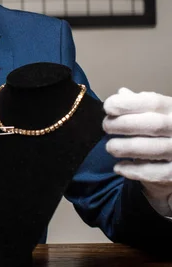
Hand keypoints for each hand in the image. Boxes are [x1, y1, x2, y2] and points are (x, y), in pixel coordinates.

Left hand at [103, 87, 171, 214]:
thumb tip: (122, 93)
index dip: (128, 103)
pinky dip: (134, 170)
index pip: (153, 102)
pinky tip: (118, 167)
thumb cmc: (160, 133)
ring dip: (126, 148)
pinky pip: (155, 173)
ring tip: (110, 147)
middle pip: (153, 124)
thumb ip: (138, 104)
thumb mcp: (153, 114)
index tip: (107, 107)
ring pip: (154, 149)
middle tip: (106, 127)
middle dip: (124, 125)